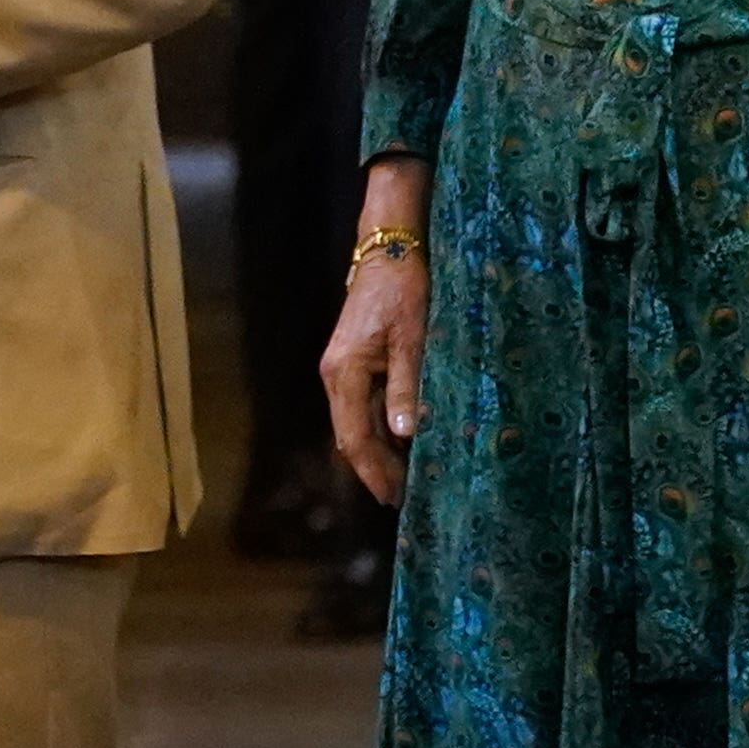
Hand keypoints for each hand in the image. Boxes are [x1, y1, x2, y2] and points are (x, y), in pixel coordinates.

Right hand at [317, 165, 434, 503]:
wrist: (389, 248)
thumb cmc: (404, 288)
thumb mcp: (413, 337)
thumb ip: (406, 386)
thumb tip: (403, 435)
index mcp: (344, 373)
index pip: (356, 437)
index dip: (374, 471)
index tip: (394, 499)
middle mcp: (336, 376)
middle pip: (349, 437)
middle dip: (373, 470)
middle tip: (400, 500)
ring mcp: (342, 369)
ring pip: (354, 424)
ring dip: (376, 453)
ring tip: (403, 479)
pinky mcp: (354, 361)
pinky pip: (361, 407)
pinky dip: (378, 430)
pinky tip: (399, 442)